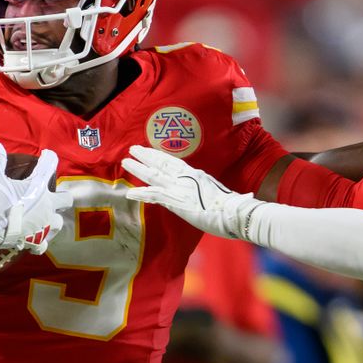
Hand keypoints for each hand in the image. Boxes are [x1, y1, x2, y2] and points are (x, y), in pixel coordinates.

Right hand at [0, 143, 72, 253]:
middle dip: (62, 197)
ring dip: (53, 220)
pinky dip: (40, 243)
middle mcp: (47, 207)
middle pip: (66, 199)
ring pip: (58, 223)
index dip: (49, 158)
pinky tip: (35, 240)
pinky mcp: (36, 241)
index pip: (49, 167)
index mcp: (39, 189)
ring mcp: (44, 226)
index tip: (48, 155)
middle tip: (53, 196)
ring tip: (45, 219)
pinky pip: (43, 245)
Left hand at [122, 145, 261, 239]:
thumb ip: (217, 193)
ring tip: (126, 162)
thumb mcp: (223, 194)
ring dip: (139, 169)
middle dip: (146, 156)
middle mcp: (186, 178)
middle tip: (132, 149)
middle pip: (162, 163)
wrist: (236, 213)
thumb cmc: (235, 207)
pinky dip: (141, 194)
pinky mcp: (176, 201)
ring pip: (154, 175)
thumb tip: (232, 196)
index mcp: (197, 175)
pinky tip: (129, 193)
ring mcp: (180, 188)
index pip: (175, 162)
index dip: (160, 156)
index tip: (150, 151)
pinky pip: (154, 196)